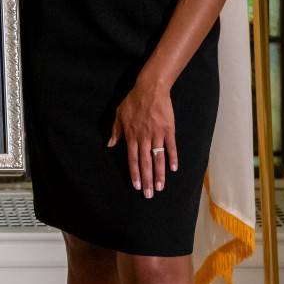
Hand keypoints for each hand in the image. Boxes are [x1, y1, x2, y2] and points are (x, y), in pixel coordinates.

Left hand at [107, 78, 177, 198]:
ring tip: (160, 187)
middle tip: (149, 194)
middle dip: (147, 180)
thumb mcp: (119, 115)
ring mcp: (157, 134)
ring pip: (158, 158)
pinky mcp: (168, 130)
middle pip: (145, 163)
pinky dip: (172, 158)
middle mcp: (144, 138)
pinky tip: (173, 169)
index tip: (136, 186)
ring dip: (159, 174)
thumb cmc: (133, 102)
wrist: (150, 89)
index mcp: (131, 136)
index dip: (135, 173)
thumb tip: (109, 144)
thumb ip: (115, 131)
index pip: (133, 159)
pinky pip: (171, 146)